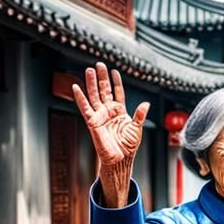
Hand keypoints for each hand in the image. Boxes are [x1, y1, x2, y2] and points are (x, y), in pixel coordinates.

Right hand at [72, 63, 148, 205]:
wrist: (120, 159)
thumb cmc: (128, 146)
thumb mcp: (137, 128)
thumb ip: (140, 115)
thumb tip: (146, 104)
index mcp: (120, 111)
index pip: (117, 92)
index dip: (116, 82)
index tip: (114, 71)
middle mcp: (109, 111)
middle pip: (104, 90)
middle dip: (102, 77)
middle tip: (99, 64)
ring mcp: (100, 115)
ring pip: (94, 95)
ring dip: (91, 83)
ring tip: (89, 70)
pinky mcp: (92, 122)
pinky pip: (85, 108)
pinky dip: (80, 98)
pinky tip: (77, 87)